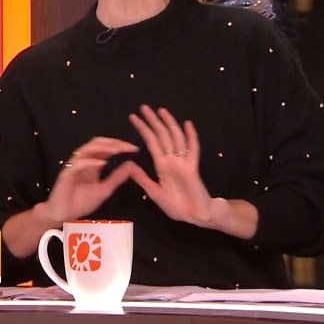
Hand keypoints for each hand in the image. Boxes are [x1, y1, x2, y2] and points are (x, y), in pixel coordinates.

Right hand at [35, 136, 138, 224]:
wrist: (63, 214)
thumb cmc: (80, 203)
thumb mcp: (104, 190)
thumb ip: (116, 178)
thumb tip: (131, 165)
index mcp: (92, 164)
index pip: (105, 148)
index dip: (119, 145)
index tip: (134, 149)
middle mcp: (83, 161)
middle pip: (96, 143)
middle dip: (113, 143)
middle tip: (127, 147)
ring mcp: (74, 166)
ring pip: (87, 149)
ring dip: (102, 148)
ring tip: (117, 150)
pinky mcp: (67, 173)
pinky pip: (78, 163)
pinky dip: (90, 161)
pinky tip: (102, 163)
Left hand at [127, 105, 215, 225]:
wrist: (195, 216)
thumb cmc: (177, 206)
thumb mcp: (154, 192)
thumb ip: (143, 179)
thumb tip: (129, 166)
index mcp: (162, 165)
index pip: (150, 142)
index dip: (143, 129)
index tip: (134, 117)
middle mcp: (172, 160)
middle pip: (161, 135)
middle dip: (153, 121)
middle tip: (143, 107)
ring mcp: (183, 162)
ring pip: (175, 138)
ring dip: (168, 123)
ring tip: (160, 110)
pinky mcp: (193, 168)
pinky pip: (193, 149)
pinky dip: (191, 136)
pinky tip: (187, 124)